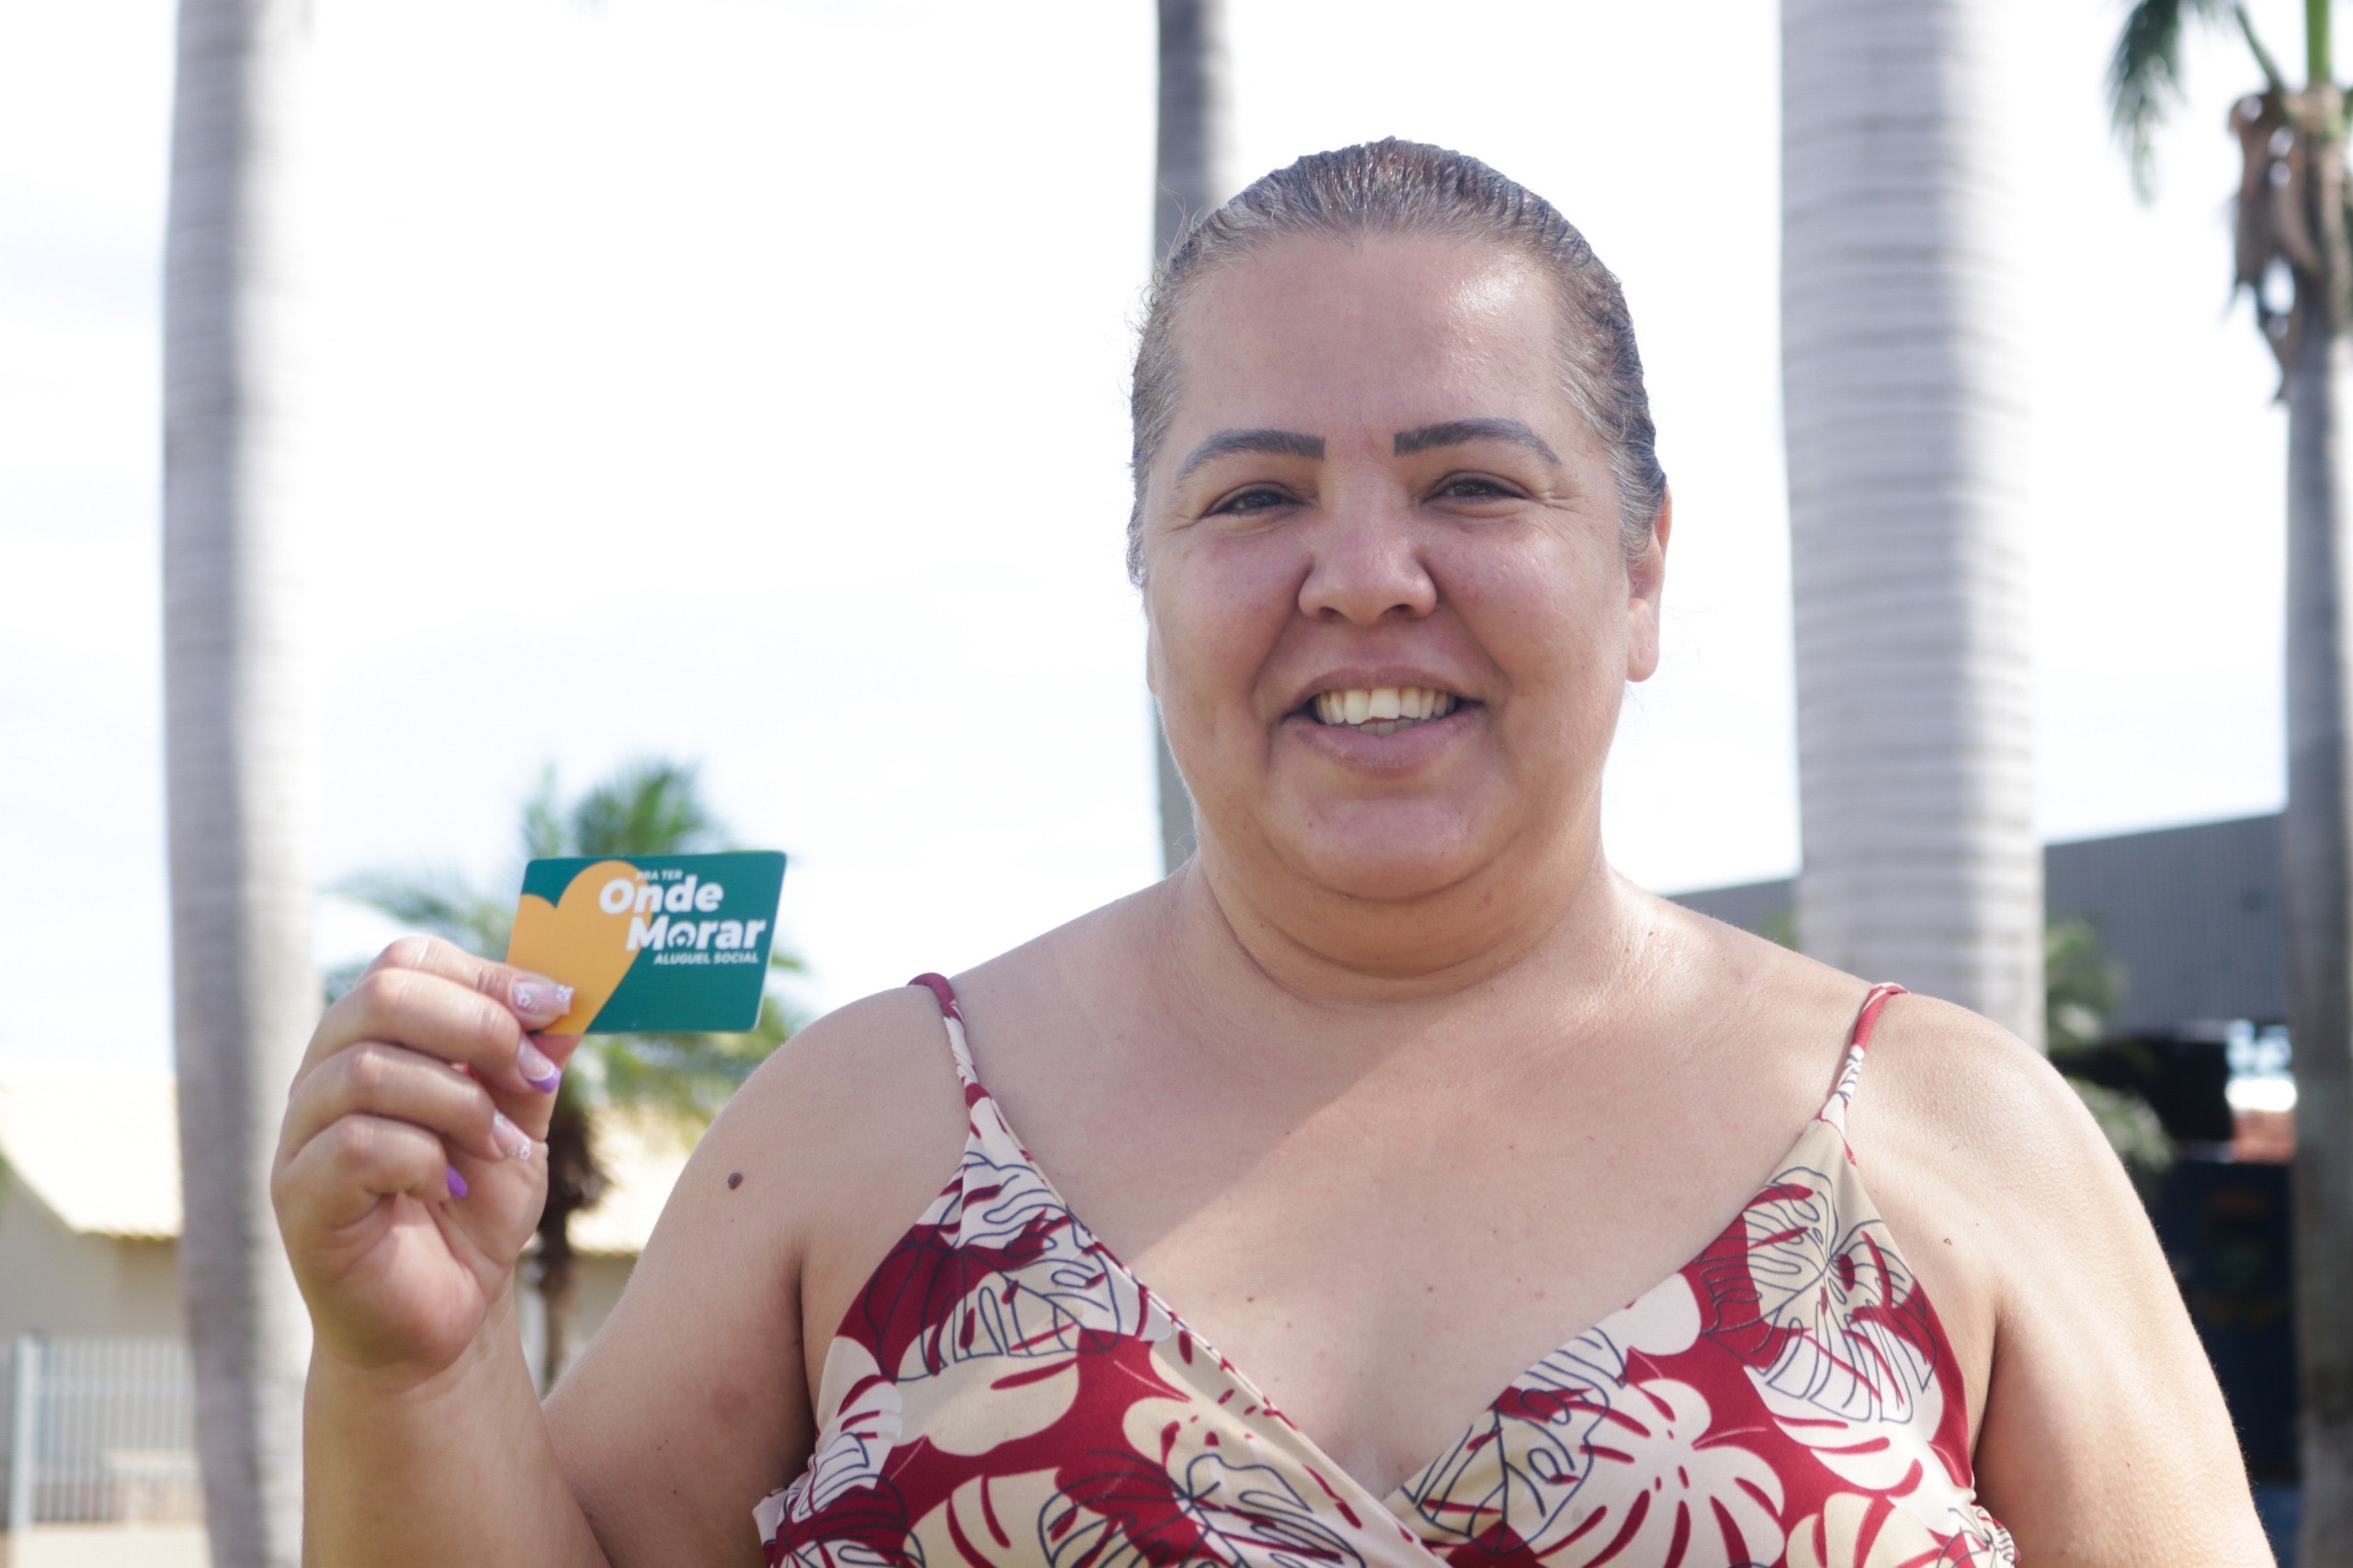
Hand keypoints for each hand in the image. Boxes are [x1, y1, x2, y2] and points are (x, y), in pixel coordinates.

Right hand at [273, 937, 580, 1379]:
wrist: (444, 1319)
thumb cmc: (473, 1215)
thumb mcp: (520, 1126)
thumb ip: (534, 1063)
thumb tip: (569, 999)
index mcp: (373, 1041)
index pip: (406, 962)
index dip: (486, 975)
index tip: (556, 1004)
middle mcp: (324, 1076)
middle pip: (382, 995)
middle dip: (478, 1027)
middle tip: (533, 1076)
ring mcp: (301, 1136)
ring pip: (368, 1068)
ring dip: (459, 1104)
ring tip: (500, 1148)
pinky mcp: (300, 1197)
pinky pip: (357, 1145)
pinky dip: (423, 1159)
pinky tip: (449, 1188)